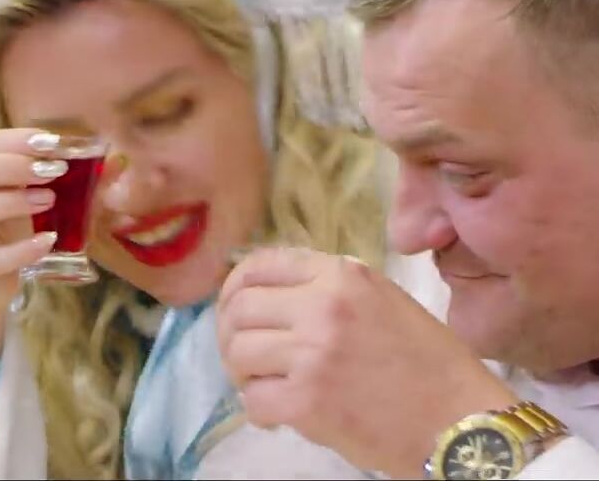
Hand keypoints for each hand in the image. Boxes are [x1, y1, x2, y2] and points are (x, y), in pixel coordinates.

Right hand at [0, 128, 62, 311]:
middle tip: (52, 171)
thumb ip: (68, 183)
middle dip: (9, 166)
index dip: (15, 139)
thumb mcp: (33, 202)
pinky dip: (18, 250)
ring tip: (48, 200)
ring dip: (9, 201)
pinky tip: (47, 242)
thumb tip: (117, 165)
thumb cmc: (8, 234)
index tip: (52, 143)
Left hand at [216, 248, 517, 477]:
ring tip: (262, 385)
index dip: (234, 288)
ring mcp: (313, 354)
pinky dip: (257, 410)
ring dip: (241, 373)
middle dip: (230, 334)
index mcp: (342, 276)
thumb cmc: (428, 364)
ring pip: (238, 352)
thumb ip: (327, 288)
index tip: (233, 310)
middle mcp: (323, 307)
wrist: (461, 424)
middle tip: (243, 357)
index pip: (259, 266)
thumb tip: (265, 291)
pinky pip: (253, 399)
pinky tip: (277, 415)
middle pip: (239, 308)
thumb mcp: (382, 300)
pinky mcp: (307, 402)